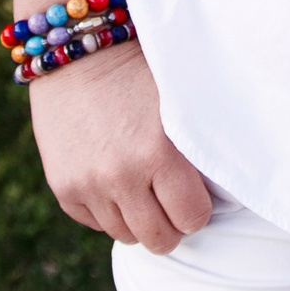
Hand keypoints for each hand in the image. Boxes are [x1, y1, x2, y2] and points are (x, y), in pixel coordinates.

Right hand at [29, 44, 213, 252]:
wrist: (78, 51)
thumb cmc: (139, 72)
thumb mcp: (178, 103)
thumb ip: (198, 146)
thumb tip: (227, 189)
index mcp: (158, 152)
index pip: (193, 218)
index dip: (197, 208)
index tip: (193, 194)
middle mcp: (120, 175)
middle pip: (160, 239)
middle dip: (170, 224)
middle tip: (170, 200)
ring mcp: (87, 184)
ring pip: (125, 235)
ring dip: (137, 217)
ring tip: (140, 187)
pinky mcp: (62, 187)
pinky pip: (94, 223)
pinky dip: (106, 210)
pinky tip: (111, 180)